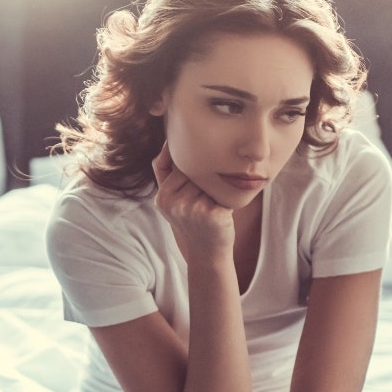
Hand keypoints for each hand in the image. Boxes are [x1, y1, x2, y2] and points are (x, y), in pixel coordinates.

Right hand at [151, 142, 234, 266]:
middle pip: (197, 170)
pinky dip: (229, 197)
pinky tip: (223, 210)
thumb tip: (170, 138)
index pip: (182, 164)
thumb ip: (166, 170)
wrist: (207, 253)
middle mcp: (173, 202)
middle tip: (209, 196)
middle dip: (207, 178)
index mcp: (162, 196)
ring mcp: (191, 209)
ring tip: (215, 203)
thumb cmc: (194, 220)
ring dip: (218, 187)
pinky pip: (225, 191)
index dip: (196, 170)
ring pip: (211, 180)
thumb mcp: (173, 197)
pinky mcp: (210, 214)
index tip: (200, 182)